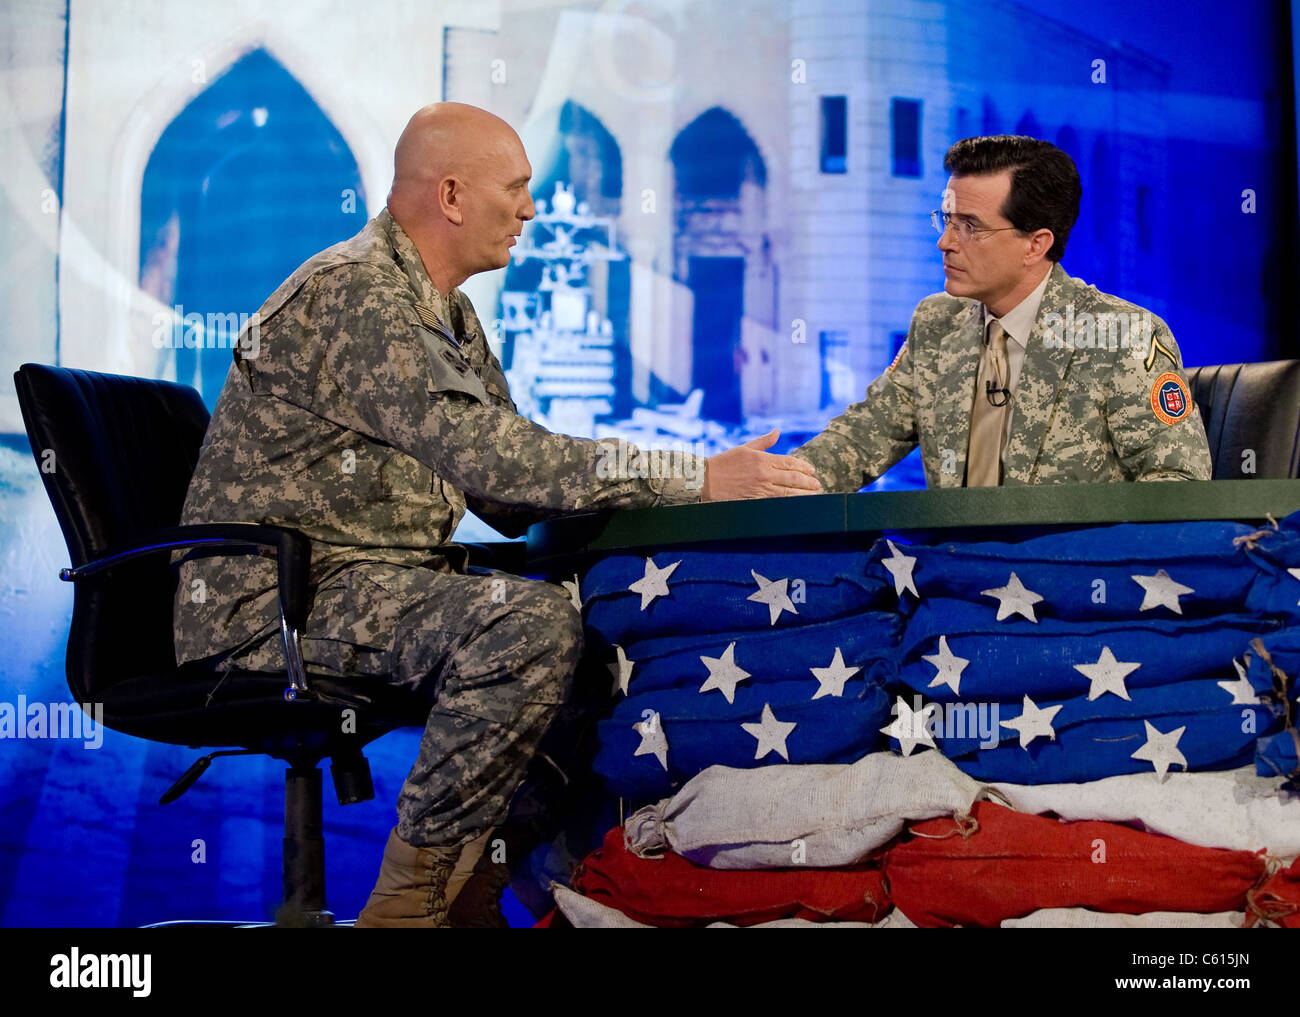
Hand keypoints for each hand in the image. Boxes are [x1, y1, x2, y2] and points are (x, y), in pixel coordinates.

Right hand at [701, 430, 821, 501]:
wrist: (705, 480)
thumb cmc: (723, 463)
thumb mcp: (744, 448)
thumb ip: (763, 442)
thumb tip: (777, 432)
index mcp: (762, 459)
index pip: (790, 463)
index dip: (804, 467)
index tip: (812, 470)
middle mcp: (764, 474)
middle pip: (793, 478)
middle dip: (808, 482)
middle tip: (817, 484)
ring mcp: (760, 489)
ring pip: (789, 492)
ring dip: (804, 494)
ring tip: (813, 495)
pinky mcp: (755, 501)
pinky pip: (777, 503)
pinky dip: (789, 503)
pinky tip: (797, 504)